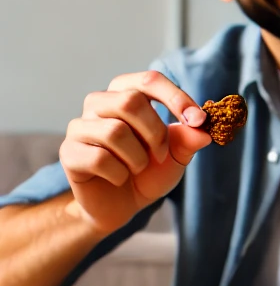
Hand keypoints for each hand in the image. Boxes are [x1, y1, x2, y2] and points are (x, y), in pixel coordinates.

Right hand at [60, 71, 211, 234]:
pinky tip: (118, 179)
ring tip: (136, 168)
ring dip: (138, 159)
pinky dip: (119, 174)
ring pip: (114, 131)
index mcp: (126, 94)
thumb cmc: (148, 172)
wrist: (122, 205)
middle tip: (162, 155)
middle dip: (156, 133)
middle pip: (130, 101)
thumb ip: (188, 141)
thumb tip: (203, 131)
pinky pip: (99, 159)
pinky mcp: (69, 152)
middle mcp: (99, 103)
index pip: (149, 80)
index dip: (176, 98)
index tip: (198, 120)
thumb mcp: (176, 157)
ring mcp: (80, 126)